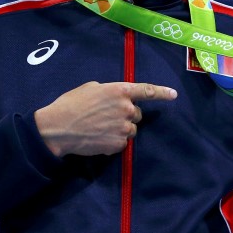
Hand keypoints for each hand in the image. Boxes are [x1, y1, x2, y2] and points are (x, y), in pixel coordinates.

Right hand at [34, 81, 177, 156]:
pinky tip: (98, 138)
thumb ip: (110, 91)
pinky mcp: (118, 144)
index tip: (174, 95)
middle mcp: (126, 109)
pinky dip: (113, 141)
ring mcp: (123, 128)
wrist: (58, 128)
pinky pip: (122, 143)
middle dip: (126, 115)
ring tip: (100, 128)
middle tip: (106, 116)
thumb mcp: (92, 88)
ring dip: (121, 129)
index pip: (147, 91)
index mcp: (120, 91)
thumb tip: (116, 98)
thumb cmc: (71, 104)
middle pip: (137, 114)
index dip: (162, 92)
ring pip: (131, 130)